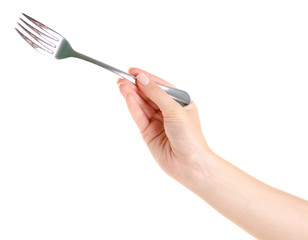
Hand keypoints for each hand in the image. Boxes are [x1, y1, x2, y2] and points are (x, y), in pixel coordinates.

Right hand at [117, 68, 211, 183]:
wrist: (190, 164)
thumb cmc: (190, 136)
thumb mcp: (175, 110)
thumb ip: (157, 94)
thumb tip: (142, 79)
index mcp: (180, 103)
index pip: (161, 86)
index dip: (147, 78)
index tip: (132, 71)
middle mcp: (168, 111)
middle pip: (149, 95)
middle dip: (136, 86)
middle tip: (121, 78)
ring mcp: (158, 122)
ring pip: (142, 105)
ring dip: (131, 95)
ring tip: (120, 85)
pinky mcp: (148, 133)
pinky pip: (139, 117)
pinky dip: (133, 107)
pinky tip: (126, 97)